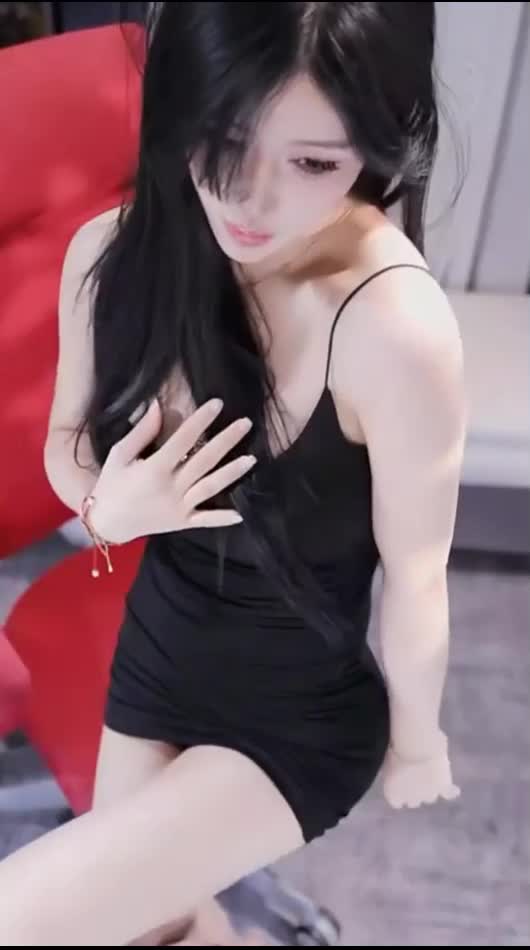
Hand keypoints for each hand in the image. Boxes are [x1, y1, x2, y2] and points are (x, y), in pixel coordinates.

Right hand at [89, 397, 255, 543]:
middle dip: (227, 441)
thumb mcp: (119, 455)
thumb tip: (158, 405)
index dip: (201, 420)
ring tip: (252, 459)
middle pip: (205, 461)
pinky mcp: (182, 522)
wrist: (108, 523)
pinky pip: (206, 520)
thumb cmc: (112, 484)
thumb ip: (141, 432)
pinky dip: (223, 518)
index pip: (183, 439)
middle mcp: (171, 488)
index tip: (217, 403)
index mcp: (155, 469)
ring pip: (211, 488)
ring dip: (232, 474)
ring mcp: (179, 507)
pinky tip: (242, 513)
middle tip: (246, 423)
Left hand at [382, 734, 459, 808]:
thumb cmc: (396, 748)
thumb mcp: (388, 758)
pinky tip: (454, 789)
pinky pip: (448, 793)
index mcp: (393, 794)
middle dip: (414, 791)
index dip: (399, 792)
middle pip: (413, 801)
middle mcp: (411, 799)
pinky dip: (451, 791)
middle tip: (415, 777)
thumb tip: (397, 762)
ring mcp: (428, 795)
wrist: (416, 746)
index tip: (399, 782)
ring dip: (430, 789)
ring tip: (431, 777)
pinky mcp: (443, 787)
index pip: (396, 802)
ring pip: (430, 797)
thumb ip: (393, 767)